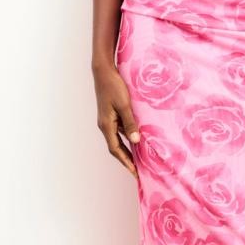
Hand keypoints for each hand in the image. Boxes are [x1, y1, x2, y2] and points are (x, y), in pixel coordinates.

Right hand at [92, 62, 140, 179]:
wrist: (104, 71)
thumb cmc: (114, 86)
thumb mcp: (124, 105)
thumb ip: (130, 123)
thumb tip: (135, 141)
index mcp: (106, 125)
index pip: (116, 150)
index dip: (126, 162)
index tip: (135, 172)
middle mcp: (105, 125)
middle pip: (116, 147)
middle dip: (127, 159)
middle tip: (138, 170)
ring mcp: (107, 119)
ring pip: (118, 138)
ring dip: (128, 147)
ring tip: (140, 156)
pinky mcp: (110, 113)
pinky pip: (120, 128)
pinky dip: (128, 135)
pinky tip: (137, 135)